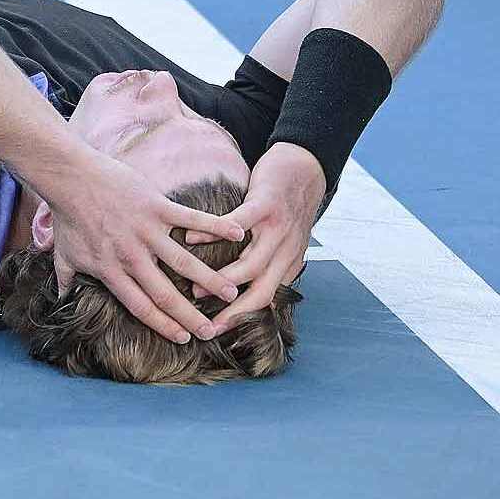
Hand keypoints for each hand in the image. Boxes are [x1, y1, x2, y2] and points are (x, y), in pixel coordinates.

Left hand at [40, 149, 245, 343]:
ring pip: (184, 262)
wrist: (71, 178)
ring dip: (210, 279)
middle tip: (212, 331)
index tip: (184, 340)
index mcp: (110, 272)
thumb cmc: (68, 217)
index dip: (164, 326)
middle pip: (166, 294)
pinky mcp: (155, 206)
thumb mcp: (64, 256)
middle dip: (191, 316)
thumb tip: (63, 302)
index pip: (141, 307)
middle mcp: (131, 257)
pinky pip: (190, 219)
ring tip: (231, 293)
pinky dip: (215, 226)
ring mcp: (145, 231)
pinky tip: (238, 235)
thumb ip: (66, 282)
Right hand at [189, 141, 324, 329]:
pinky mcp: (266, 204)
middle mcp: (287, 251)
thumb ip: (275, 265)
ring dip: (221, 281)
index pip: (268, 299)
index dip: (243, 318)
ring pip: (251, 265)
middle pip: (261, 291)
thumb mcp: (289, 241)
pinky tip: (192, 239)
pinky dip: (213, 234)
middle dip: (233, 313)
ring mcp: (277, 228)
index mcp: (289, 262)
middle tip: (207, 326)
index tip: (218, 330)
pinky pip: (237, 224)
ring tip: (195, 291)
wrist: (308, 168)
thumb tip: (256, 293)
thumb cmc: (290, 206)